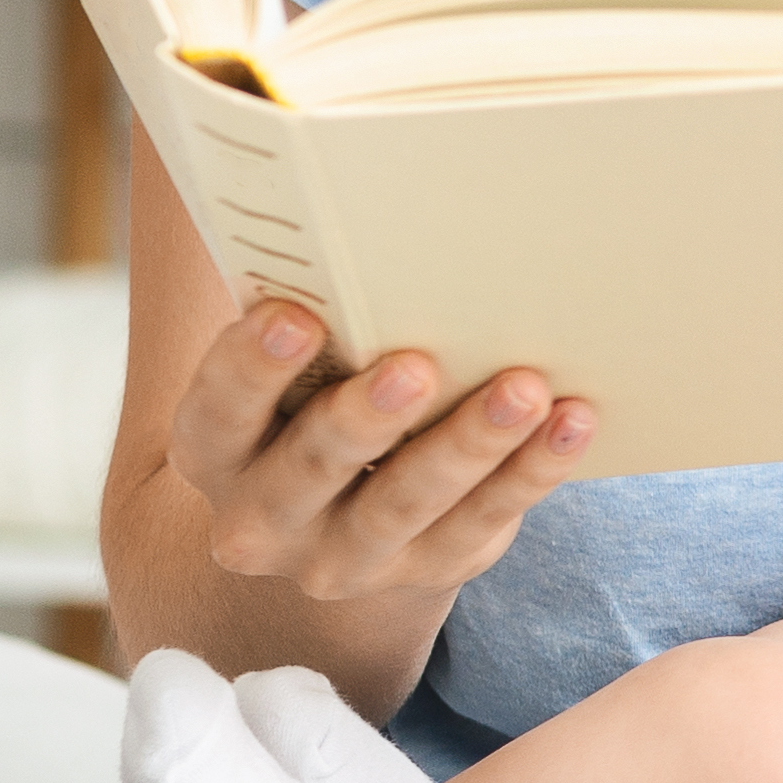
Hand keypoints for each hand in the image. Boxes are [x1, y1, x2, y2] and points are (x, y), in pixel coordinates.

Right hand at [168, 300, 594, 615]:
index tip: (295, 315)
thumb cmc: (314, 398)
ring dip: (468, 444)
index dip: (249, 367)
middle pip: (311, 467)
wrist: (338, 519)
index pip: (216, 411)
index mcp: (213, 450)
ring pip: (404, 503)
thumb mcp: (288, 368)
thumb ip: (307, 313)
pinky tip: (569, 424)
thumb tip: (365, 212)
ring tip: (522, 388)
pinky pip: (480, 524)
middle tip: (416, 364)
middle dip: (365, 417)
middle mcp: (262, 519)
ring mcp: (341, 559)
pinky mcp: (424, 571)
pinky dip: (529, 473)